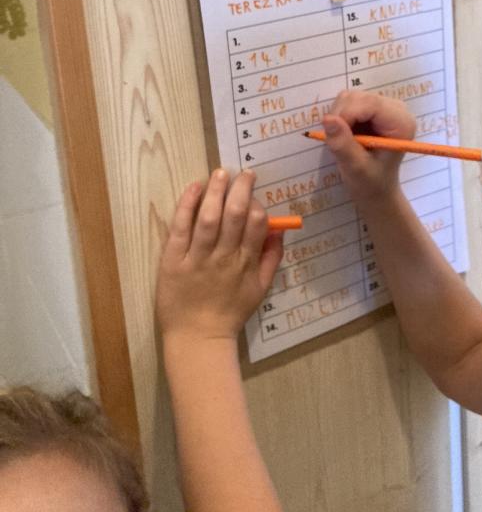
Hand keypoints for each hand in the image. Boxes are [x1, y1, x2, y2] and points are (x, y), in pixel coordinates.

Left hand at [156, 169, 283, 342]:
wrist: (198, 338)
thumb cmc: (231, 313)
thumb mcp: (260, 289)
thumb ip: (272, 259)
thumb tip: (278, 231)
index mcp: (246, 263)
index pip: (256, 224)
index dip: (256, 204)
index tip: (253, 194)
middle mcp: (223, 257)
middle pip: (234, 215)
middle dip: (240, 189)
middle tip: (243, 172)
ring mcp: (197, 258)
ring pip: (208, 217)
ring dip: (215, 191)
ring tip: (220, 173)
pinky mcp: (173, 261)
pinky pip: (180, 228)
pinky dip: (187, 205)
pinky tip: (193, 188)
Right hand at [321, 90, 415, 207]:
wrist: (376, 189)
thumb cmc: (371, 182)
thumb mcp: (356, 167)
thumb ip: (343, 144)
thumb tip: (327, 119)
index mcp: (401, 123)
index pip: (371, 103)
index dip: (347, 114)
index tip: (334, 134)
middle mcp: (396, 110)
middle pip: (359, 97)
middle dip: (341, 116)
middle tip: (338, 141)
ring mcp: (383, 107)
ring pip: (350, 97)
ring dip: (339, 117)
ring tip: (345, 140)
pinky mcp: (372, 108)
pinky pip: (348, 102)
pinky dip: (340, 116)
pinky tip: (347, 133)